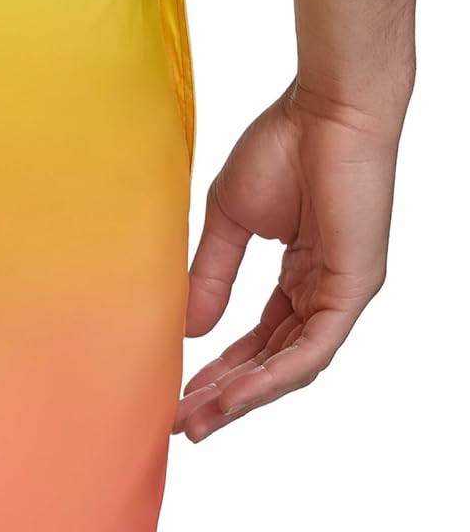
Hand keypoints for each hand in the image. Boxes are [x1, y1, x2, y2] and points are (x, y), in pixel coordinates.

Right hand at [174, 82, 400, 441]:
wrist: (326, 108)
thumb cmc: (285, 144)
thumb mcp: (232, 222)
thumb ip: (213, 275)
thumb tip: (190, 328)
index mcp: (302, 276)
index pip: (260, 339)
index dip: (220, 370)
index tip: (178, 394)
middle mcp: (325, 292)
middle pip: (274, 362)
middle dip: (226, 396)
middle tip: (181, 423)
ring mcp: (343, 293)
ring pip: (292, 366)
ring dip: (244, 397)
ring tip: (198, 419)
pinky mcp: (353, 288)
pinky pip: (311, 349)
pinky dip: (271, 375)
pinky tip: (234, 394)